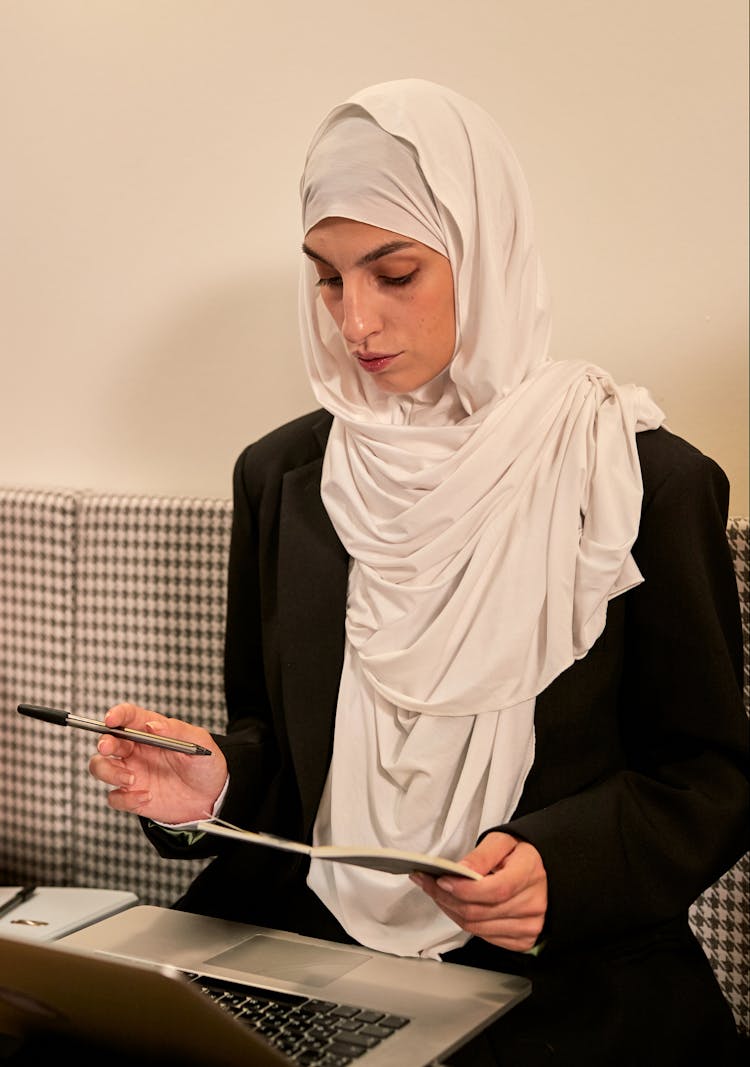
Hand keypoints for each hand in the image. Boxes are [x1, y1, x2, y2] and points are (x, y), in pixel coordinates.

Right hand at [88, 702, 227, 823]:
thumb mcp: (199, 742)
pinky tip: (146, 797)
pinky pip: (115, 797)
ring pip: (101, 767)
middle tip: (108, 748)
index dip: (117, 714)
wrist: (212, 796)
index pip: (128, 717)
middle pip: (107, 741)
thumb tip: (153, 724)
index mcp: (151, 731)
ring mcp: (132, 773)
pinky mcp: (132, 796)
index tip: (111, 719)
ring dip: (109, 772)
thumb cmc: (206, 764)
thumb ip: (176, 731)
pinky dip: (126, 798)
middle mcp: (137, 750)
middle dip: (104, 743)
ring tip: (131, 779)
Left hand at [410, 831, 546, 952]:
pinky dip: (464, 922)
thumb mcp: (503, 841)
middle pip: (480, 912)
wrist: (545, 872)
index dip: (464, 889)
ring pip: (477, 928)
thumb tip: (460, 871)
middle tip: (426, 883)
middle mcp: (533, 905)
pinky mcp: (523, 941)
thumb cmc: (521, 854)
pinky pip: (484, 937)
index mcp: (530, 873)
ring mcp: (529, 926)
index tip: (441, 879)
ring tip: (436, 893)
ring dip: (450, 910)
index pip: (494, 890)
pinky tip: (455, 906)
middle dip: (446, 898)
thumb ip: (482, 855)